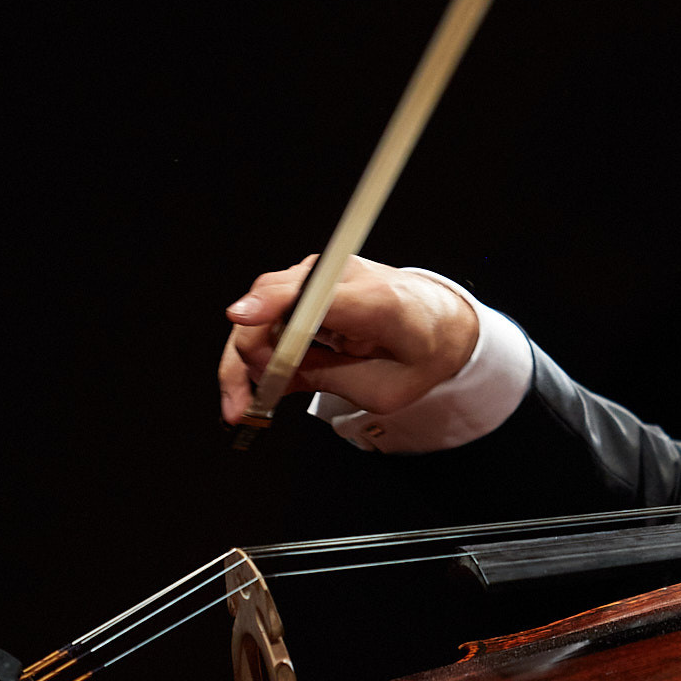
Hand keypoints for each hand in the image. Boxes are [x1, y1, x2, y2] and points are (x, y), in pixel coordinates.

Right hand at [218, 255, 479, 423]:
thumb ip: (328, 378)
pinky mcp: (306, 283)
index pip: (316, 296)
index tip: (241, 317)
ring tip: (247, 404)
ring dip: (246, 358)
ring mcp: (320, 275)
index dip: (274, 304)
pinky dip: (257, 349)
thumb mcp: (384, 388)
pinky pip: (268, 313)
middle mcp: (343, 277)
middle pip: (274, 304)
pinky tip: (258, 384)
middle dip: (250, 355)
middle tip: (246, 406)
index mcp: (377, 302)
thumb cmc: (419, 352)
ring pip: (261, 309)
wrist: (439, 321)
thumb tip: (273, 378)